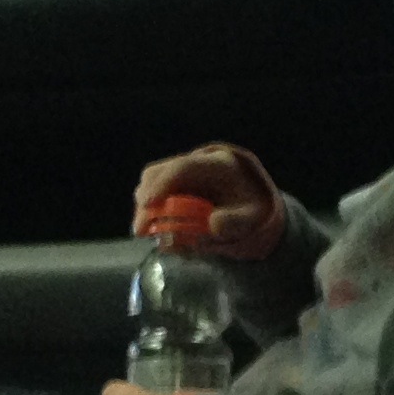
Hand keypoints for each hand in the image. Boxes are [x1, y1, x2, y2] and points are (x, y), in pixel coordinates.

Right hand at [131, 145, 281, 258]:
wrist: (252, 203)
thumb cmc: (251, 210)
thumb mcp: (252, 218)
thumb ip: (236, 222)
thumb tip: (212, 224)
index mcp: (218, 164)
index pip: (183, 167)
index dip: (163, 184)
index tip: (148, 205)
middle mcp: (196, 162)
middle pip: (158, 172)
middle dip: (146, 200)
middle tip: (141, 230)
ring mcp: (183, 171)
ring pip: (151, 182)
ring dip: (145, 207)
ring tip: (148, 232)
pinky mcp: (175, 183)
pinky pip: (153, 192)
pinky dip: (150, 211)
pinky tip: (156, 229)